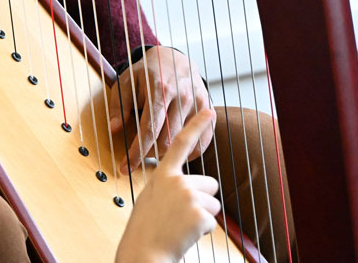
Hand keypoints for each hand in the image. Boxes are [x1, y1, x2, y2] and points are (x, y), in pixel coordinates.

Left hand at [108, 46, 210, 174]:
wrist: (174, 58)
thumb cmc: (146, 72)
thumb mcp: (126, 82)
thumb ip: (119, 105)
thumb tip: (113, 129)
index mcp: (160, 89)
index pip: (149, 129)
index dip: (137, 152)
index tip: (126, 167)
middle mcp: (182, 97)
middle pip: (168, 139)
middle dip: (151, 154)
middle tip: (140, 156)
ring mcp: (198, 104)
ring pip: (185, 142)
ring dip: (168, 153)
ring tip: (155, 151)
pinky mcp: (209, 110)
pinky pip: (203, 141)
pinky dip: (190, 152)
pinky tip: (176, 151)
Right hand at [115, 109, 219, 262]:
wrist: (143, 251)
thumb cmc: (146, 228)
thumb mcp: (152, 197)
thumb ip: (169, 185)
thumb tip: (189, 186)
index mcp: (162, 174)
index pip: (181, 143)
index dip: (196, 124)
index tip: (209, 109)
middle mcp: (176, 180)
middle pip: (210, 184)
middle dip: (203, 200)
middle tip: (180, 215)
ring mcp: (188, 196)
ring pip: (214, 204)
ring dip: (202, 217)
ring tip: (179, 225)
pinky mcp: (199, 214)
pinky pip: (212, 222)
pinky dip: (201, 232)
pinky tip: (183, 234)